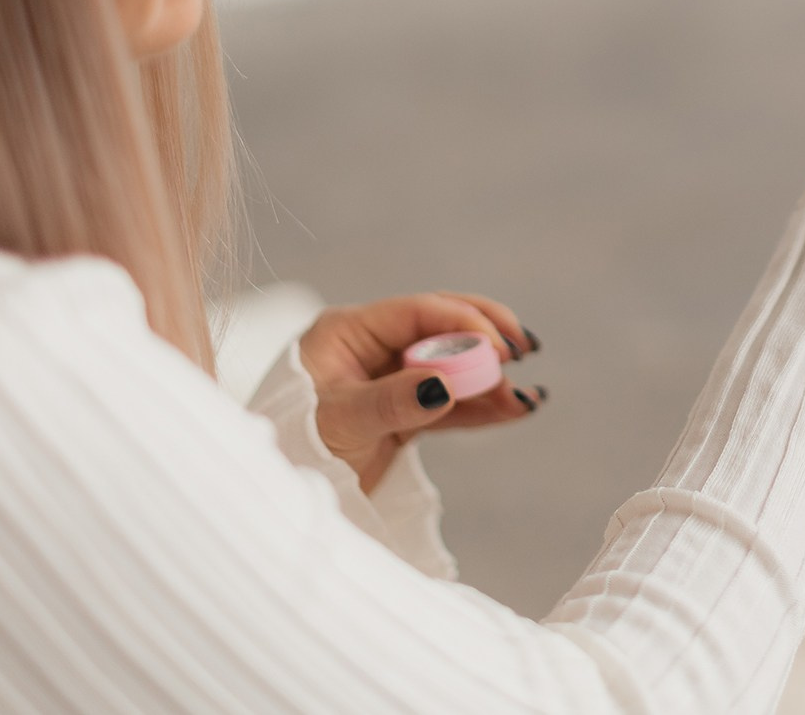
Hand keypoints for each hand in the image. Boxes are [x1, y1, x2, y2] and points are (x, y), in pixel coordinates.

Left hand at [298, 292, 543, 493]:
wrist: (276, 492)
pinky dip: (481, 407)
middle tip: (525, 350)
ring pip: (452, 368)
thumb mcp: (340, 422)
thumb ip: (392, 401)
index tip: (499, 345)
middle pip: (442, 330)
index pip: (418, 313)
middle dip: (486, 340)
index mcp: (348, 331)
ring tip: (528, 399)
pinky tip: (515, 408)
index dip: (463, 323)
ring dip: (491, 381)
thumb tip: (444, 385)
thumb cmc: (293, 446)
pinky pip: (450, 402)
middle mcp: (372, 348)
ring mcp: (390, 380)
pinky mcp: (403, 412)